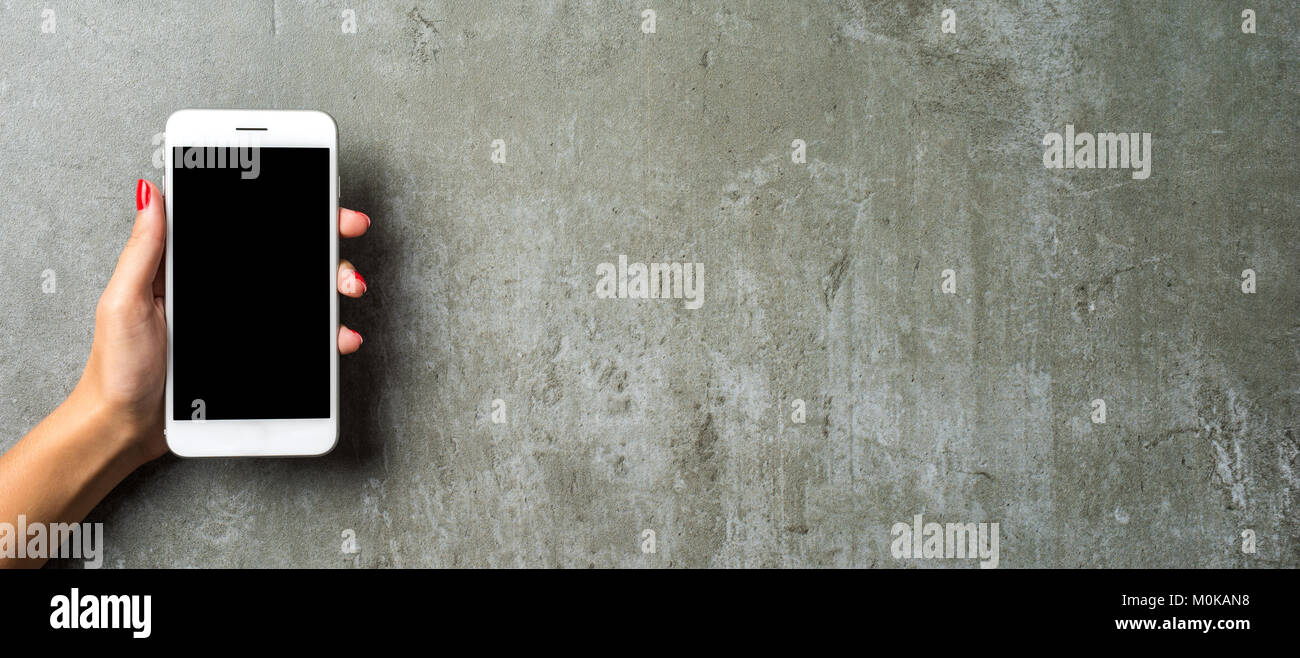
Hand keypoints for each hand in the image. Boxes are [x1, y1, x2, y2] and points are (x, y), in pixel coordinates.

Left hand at [73, 179, 371, 462]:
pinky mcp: (258, 352)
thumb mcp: (124, 303)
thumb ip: (143, 251)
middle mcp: (224, 290)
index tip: (314, 198)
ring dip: (334, 283)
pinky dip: (329, 335)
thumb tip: (150, 194)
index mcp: (192, 268)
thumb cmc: (117, 368)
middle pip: (285, 255)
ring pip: (302, 292)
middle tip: (347, 231)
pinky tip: (339, 337)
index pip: (245, 226)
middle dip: (324, 240)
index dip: (281, 207)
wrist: (127, 426)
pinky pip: (302, 338)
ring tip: (347, 288)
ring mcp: (245, 321)